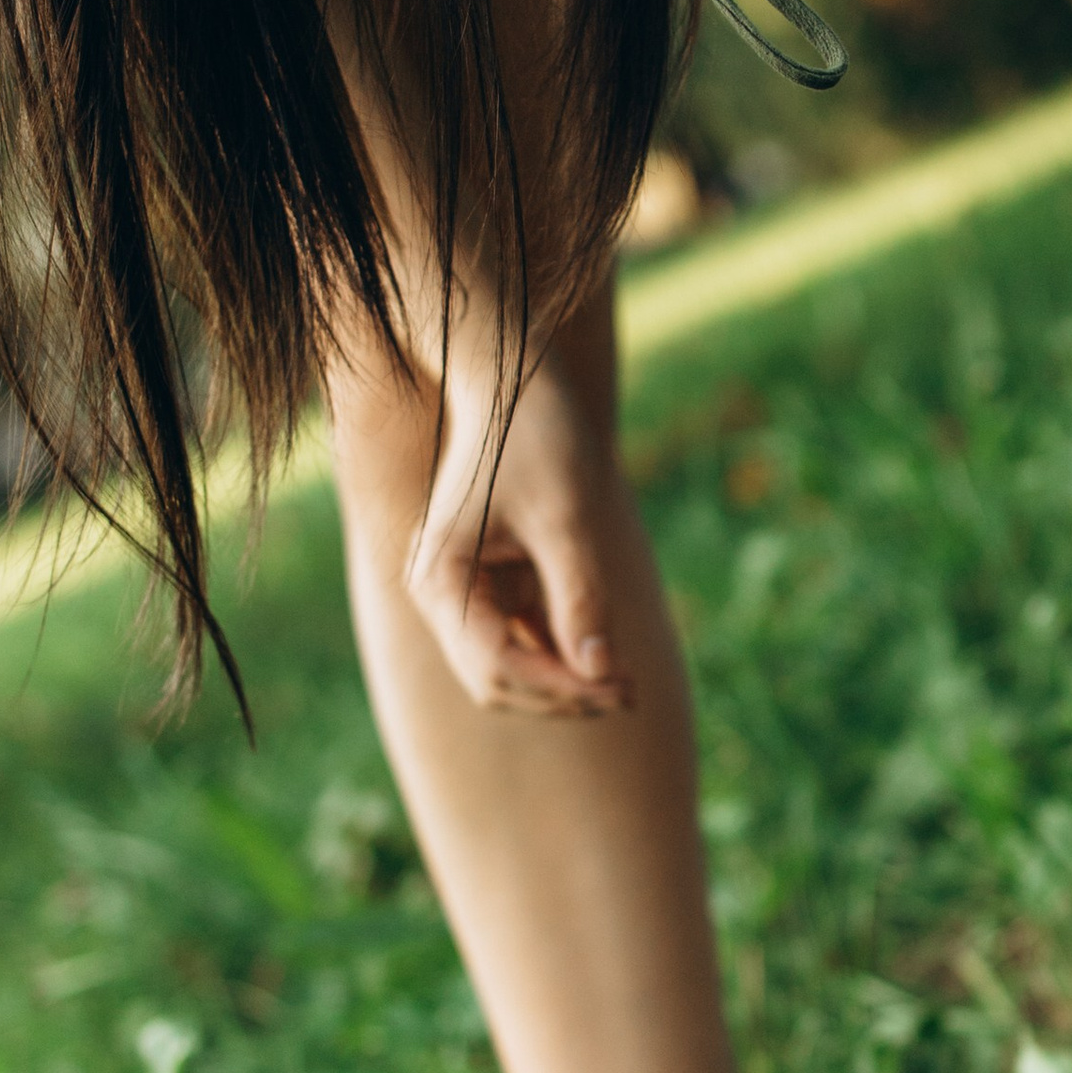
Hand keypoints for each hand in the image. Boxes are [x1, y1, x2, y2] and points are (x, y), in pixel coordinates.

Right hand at [403, 337, 632, 718]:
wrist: (515, 378)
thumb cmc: (538, 435)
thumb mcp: (567, 518)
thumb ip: (580, 597)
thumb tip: (599, 675)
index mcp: (441, 581)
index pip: (496, 668)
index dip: (561, 690)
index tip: (622, 689)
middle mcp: (439, 594)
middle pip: (498, 679)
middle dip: (563, 694)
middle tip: (632, 692)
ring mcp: (462, 592)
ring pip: (512, 667)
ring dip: (566, 680)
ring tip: (628, 681)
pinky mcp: (489, 584)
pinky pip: (523, 640)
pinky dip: (563, 654)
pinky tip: (610, 660)